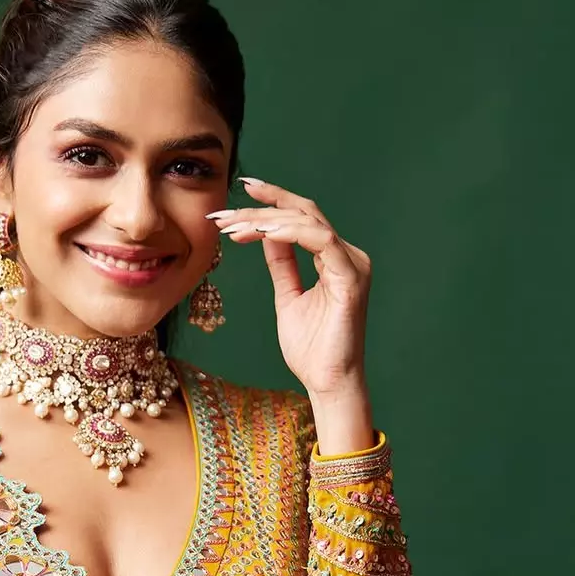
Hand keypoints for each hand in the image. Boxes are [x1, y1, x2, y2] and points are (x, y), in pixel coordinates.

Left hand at [207, 178, 371, 397]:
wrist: (327, 383)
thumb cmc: (312, 349)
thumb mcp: (287, 297)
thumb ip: (282, 264)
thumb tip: (267, 233)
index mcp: (334, 259)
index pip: (302, 217)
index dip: (272, 201)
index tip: (239, 192)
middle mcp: (347, 256)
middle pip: (304, 212)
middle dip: (260, 207)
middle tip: (223, 214)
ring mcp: (352, 265)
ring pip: (309, 221)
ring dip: (267, 220)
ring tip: (234, 228)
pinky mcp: (351, 278)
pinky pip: (321, 241)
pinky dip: (290, 233)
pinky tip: (262, 234)